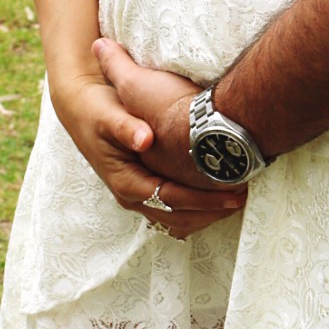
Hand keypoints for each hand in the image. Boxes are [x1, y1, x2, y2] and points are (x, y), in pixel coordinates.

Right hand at [51, 52, 244, 239]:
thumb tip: (144, 139)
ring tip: (240, 195)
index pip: (171, 198)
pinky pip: (178, 210)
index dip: (203, 198)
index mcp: (126, 182)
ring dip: (209, 212)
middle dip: (212, 209)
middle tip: (245, 194)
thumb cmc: (98, 110)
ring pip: (180, 218)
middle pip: (179, 216)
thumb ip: (125, 126)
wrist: (84, 110)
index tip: (232, 191)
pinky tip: (222, 192)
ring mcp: (141, 196)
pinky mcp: (149, 188)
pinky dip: (200, 207)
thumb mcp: (108, 115)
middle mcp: (134, 195)